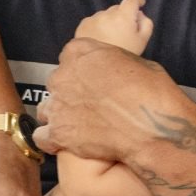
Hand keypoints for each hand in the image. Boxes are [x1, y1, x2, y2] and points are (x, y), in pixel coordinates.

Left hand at [34, 37, 192, 161]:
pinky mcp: (58, 133)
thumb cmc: (152, 92)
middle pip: (58, 83)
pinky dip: (51, 141)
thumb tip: (111, 69)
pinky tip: (65, 143)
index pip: (70, 56)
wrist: (154, 127)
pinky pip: (42, 137)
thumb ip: (112, 61)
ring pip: (46, 109)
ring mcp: (58, 104)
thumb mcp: (136, 61)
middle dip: (70, 93)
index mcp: (80, 51)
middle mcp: (63, 75)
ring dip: (59, 115)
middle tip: (90, 106)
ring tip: (77, 126)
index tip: (93, 82)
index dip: (82, 71)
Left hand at [74, 0, 153, 55]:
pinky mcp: (82, 26)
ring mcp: (93, 19)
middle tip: (125, 31)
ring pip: (105, 15)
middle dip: (123, 15)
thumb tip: (139, 14)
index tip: (140, 4)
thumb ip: (146, 23)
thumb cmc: (124, 55)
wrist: (97, 70)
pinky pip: (93, 21)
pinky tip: (100, 40)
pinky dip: (97, 27)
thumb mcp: (143, 41)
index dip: (138, 0)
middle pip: (118, 8)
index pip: (132, 0)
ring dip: (109, 21)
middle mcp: (106, 14)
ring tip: (110, 39)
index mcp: (123, 16)